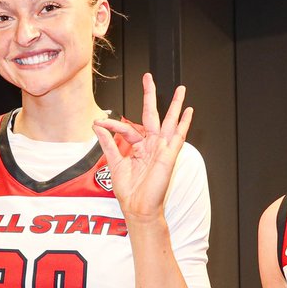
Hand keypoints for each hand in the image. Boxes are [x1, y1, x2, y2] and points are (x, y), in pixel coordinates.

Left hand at [93, 73, 192, 222]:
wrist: (138, 209)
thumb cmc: (129, 192)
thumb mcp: (114, 163)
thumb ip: (108, 143)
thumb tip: (97, 125)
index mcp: (139, 148)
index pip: (128, 128)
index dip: (113, 124)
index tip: (99, 122)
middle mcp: (152, 146)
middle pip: (153, 116)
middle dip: (151, 96)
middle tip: (148, 78)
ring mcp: (162, 150)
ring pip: (170, 122)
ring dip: (176, 106)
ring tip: (181, 90)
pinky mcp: (169, 156)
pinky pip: (178, 137)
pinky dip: (184, 124)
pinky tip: (188, 112)